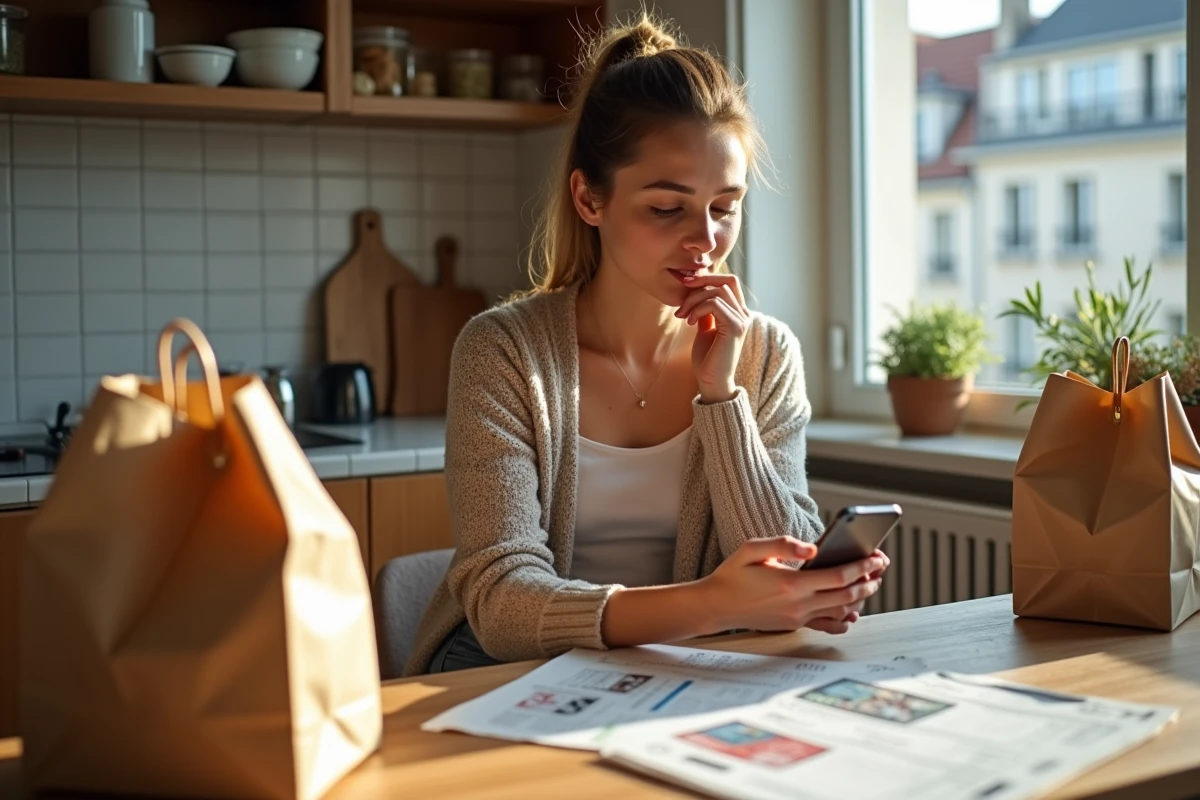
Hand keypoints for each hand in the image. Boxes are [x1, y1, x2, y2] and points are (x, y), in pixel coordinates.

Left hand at [674, 273, 749, 403]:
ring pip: (718, 292)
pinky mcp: (735, 327)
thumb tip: (697, 294)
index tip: (686, 284)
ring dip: (694, 300)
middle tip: (682, 294)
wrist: (711, 381)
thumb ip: (706, 311)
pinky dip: (698, 309)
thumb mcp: (705, 329)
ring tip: (683, 315)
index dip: (708, 277)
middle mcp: (744, 314)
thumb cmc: (707, 358)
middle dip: (701, 283)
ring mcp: (742, 320)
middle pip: (726, 281)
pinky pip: (715, 305)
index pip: (729, 282)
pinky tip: (690, 322)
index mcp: (738, 312)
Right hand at [697, 537, 883, 633]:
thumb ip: (783, 544)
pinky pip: (827, 625)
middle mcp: (799, 604)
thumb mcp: (752, 549)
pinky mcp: (794, 625)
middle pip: (846, 595)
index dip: (862, 567)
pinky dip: (844, 619)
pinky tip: (852, 611)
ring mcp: (798, 618)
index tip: (876, 557)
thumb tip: (813, 548)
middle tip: (881, 569)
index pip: (839, 576)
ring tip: (870, 583)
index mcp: (792, 583)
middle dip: (868, 581)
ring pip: (841, 611)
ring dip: (860, 597)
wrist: (717, 605)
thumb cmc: (733, 574)